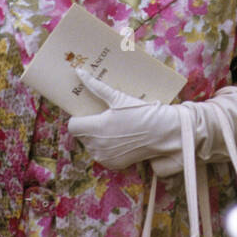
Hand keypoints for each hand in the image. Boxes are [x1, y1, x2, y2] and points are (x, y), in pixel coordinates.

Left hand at [68, 70, 186, 170]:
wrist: (163, 132)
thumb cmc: (141, 112)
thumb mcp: (118, 97)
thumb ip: (95, 86)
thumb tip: (78, 71)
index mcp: (95, 128)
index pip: (72, 125)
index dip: (79, 118)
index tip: (90, 113)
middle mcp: (97, 146)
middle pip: (81, 135)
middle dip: (89, 127)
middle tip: (104, 118)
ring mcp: (105, 157)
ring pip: (90, 145)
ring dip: (96, 138)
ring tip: (113, 128)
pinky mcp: (113, 164)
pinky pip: (101, 155)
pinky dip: (106, 148)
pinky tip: (119, 139)